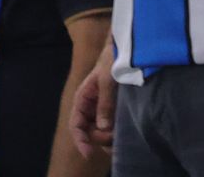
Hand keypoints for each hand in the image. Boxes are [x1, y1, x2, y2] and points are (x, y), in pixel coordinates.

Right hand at [69, 38, 116, 158]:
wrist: (127, 49)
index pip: (76, 124)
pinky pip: (112, 128)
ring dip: (109, 138)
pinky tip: (124, 132)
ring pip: (101, 133)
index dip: (80, 140)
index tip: (89, 153)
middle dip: (100, 138)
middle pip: (89, 132)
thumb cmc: (112, 59)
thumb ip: (105, 103)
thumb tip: (103, 128)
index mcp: (83, 98)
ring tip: (121, 134)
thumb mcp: (107, 79)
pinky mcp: (114, 111)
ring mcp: (103, 109)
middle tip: (115, 135)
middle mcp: (91, 107)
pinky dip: (116, 134)